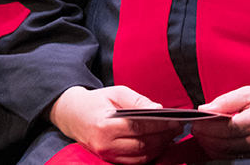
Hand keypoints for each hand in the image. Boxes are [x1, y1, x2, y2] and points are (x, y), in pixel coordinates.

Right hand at [47, 86, 182, 163]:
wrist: (72, 114)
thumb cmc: (96, 101)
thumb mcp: (115, 93)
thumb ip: (137, 100)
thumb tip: (159, 109)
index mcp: (104, 124)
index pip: (139, 126)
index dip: (161, 124)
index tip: (176, 120)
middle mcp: (104, 143)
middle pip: (143, 144)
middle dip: (164, 137)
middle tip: (177, 128)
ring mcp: (106, 154)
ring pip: (141, 156)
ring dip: (159, 147)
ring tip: (169, 136)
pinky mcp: (108, 159)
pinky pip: (135, 161)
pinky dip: (150, 154)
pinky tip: (157, 144)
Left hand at [191, 81, 249, 158]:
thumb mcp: (249, 92)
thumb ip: (225, 101)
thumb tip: (204, 108)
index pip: (222, 128)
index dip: (204, 125)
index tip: (194, 119)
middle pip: (221, 143)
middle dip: (203, 136)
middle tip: (194, 127)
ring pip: (226, 153)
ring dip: (210, 145)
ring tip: (202, 133)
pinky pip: (235, 156)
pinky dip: (221, 150)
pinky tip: (214, 141)